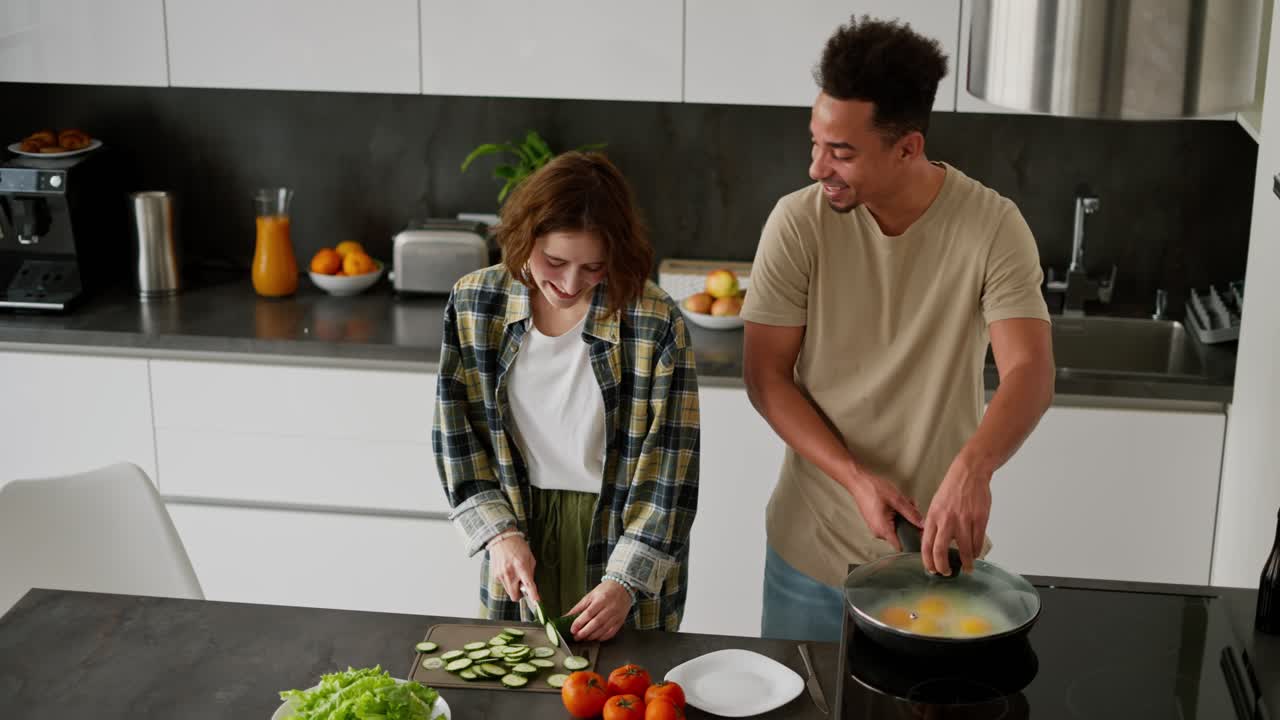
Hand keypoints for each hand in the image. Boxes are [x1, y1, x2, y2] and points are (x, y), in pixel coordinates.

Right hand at [488, 531, 539, 606]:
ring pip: (509, 591)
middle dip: (519, 594)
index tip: (536, 602)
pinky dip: (507, 581)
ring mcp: (501, 575)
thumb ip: (531, 571)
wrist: (501, 538)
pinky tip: (508, 570)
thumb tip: (530, 584)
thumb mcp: (529, 557)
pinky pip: (503, 584)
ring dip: (513, 587)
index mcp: (521, 566)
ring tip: (515, 574)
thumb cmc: (517, 546)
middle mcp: (510, 572)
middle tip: (522, 586)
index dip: (533, 595)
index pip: (528, 585)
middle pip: (514, 596)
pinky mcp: (495, 575)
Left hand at [568, 581, 632, 641]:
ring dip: (592, 636)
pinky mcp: (620, 621)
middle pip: (596, 623)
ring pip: (603, 630)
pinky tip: (596, 637)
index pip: (588, 613)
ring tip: (584, 638)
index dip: (579, 623)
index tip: (573, 629)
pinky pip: (611, 632)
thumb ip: (578, 607)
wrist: (623, 587)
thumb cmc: (606, 590)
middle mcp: (609, 608)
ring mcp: (616, 616)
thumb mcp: (590, 595)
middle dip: (584, 632)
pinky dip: (602, 637)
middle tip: (576, 636)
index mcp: (601, 600)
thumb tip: (566, 617)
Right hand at [845, 467, 922, 551]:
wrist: (858, 482)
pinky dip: (897, 515)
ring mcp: (876, 528)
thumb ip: (911, 513)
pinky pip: (891, 523)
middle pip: (902, 536)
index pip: (903, 547)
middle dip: (910, 523)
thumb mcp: (897, 499)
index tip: (922, 533)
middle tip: (912, 508)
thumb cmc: (873, 489)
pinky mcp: (876, 522)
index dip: (914, 542)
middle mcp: (879, 532)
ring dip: (904, 517)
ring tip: (904, 502)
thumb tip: (923, 524)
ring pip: (898, 527)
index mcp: (883, 529)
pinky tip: (897, 504)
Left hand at [922, 454, 992, 574]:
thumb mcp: (935, 504)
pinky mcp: (979, 519)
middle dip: (943, 567)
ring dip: (966, 563)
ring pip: (964, 550)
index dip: (928, 561)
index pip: (926, 545)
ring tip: (967, 568)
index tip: (932, 570)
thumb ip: (933, 523)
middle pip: (940, 551)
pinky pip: (977, 541)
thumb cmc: (952, 489)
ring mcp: (964, 520)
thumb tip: (931, 541)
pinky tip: (975, 554)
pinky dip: (976, 552)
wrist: (969, 473)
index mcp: (933, 517)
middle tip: (947, 573)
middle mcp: (946, 520)